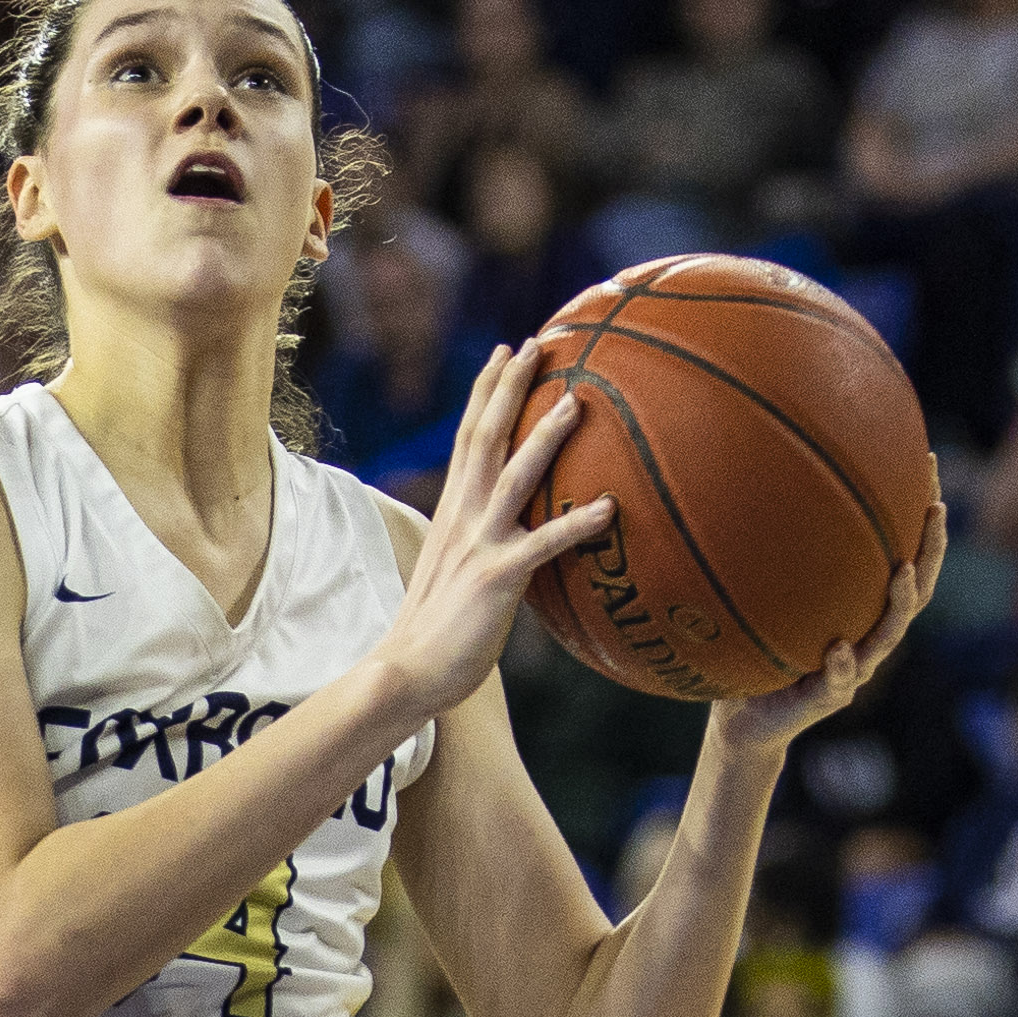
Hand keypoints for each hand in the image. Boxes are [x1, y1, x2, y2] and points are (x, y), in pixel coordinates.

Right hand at [366, 341, 617, 721]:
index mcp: (451, 511)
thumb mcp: (454, 572)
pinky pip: (543, 544)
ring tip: (576, 401)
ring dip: (545, 437)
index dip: (485, 391)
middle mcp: (461, 517)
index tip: (504, 352)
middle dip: (509, 388)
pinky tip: (611, 508)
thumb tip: (509, 534)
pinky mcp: (497, 578)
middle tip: (536, 345)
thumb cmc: (434, 632)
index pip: (467, 436)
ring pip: (514, 476)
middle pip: (484, 437)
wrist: (406, 671)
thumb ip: (478, 543)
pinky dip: (577, 524)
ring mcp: (478, 545)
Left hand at [708, 484, 948, 757]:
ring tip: (901, 569)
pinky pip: (837, 682)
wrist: (745, 718)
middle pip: (917, 587)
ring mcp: (854, 668)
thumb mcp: (766, 598)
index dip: (919, 515)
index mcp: (863, 608)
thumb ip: (772, 559)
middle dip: (931, 547)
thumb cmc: (759, 649)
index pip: (903, 554)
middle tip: (935, 507)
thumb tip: (754, 486)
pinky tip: (839, 649)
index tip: (926, 465)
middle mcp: (869, 634)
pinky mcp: (826, 698)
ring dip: (899, 601)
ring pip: (889, 633)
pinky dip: (842, 665)